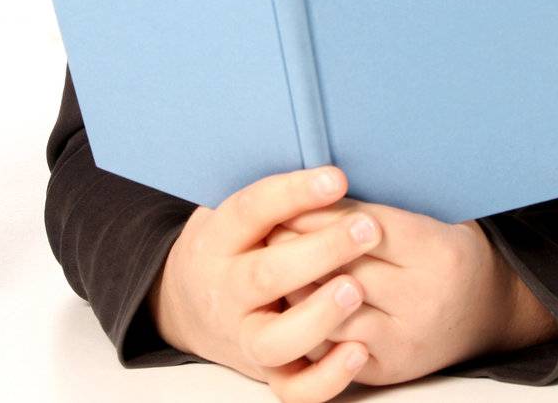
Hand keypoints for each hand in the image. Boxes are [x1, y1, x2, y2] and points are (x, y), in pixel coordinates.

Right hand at [146, 166, 384, 402]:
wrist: (191, 304)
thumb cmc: (239, 246)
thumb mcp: (243, 216)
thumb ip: (281, 201)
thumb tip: (337, 176)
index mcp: (221, 240)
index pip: (251, 211)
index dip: (293, 195)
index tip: (336, 178)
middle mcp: (228, 291)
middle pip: (265, 276)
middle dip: (319, 252)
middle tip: (366, 229)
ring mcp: (245, 337)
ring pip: (274, 340)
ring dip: (317, 318)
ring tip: (356, 289)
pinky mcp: (267, 373)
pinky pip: (293, 389)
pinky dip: (326, 378)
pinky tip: (359, 351)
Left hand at [265, 198, 557, 385]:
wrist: (488, 312)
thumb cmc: (450, 253)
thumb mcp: (436, 217)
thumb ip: (386, 207)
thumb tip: (319, 188)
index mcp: (437, 252)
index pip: (364, 228)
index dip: (321, 214)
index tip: (289, 202)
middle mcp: (423, 299)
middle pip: (343, 271)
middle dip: (298, 250)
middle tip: (267, 231)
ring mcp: (405, 340)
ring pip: (330, 316)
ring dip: (295, 291)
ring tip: (271, 268)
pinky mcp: (387, 369)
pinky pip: (332, 351)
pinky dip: (306, 328)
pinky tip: (290, 306)